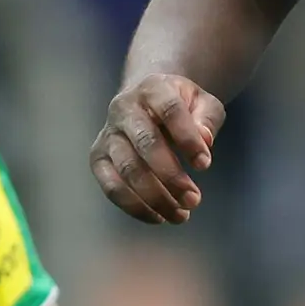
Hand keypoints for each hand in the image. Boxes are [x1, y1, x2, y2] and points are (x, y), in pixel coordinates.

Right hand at [90, 74, 223, 223]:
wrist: (146, 102)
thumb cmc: (181, 107)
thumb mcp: (202, 103)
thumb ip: (207, 119)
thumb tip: (204, 142)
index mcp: (153, 88)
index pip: (170, 110)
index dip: (187, 138)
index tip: (205, 165)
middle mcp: (124, 107)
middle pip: (146, 142)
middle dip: (171, 176)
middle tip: (194, 200)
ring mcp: (108, 133)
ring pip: (127, 168)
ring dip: (155, 197)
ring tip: (181, 215)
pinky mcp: (98, 157)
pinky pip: (111, 186)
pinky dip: (135, 207)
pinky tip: (159, 217)